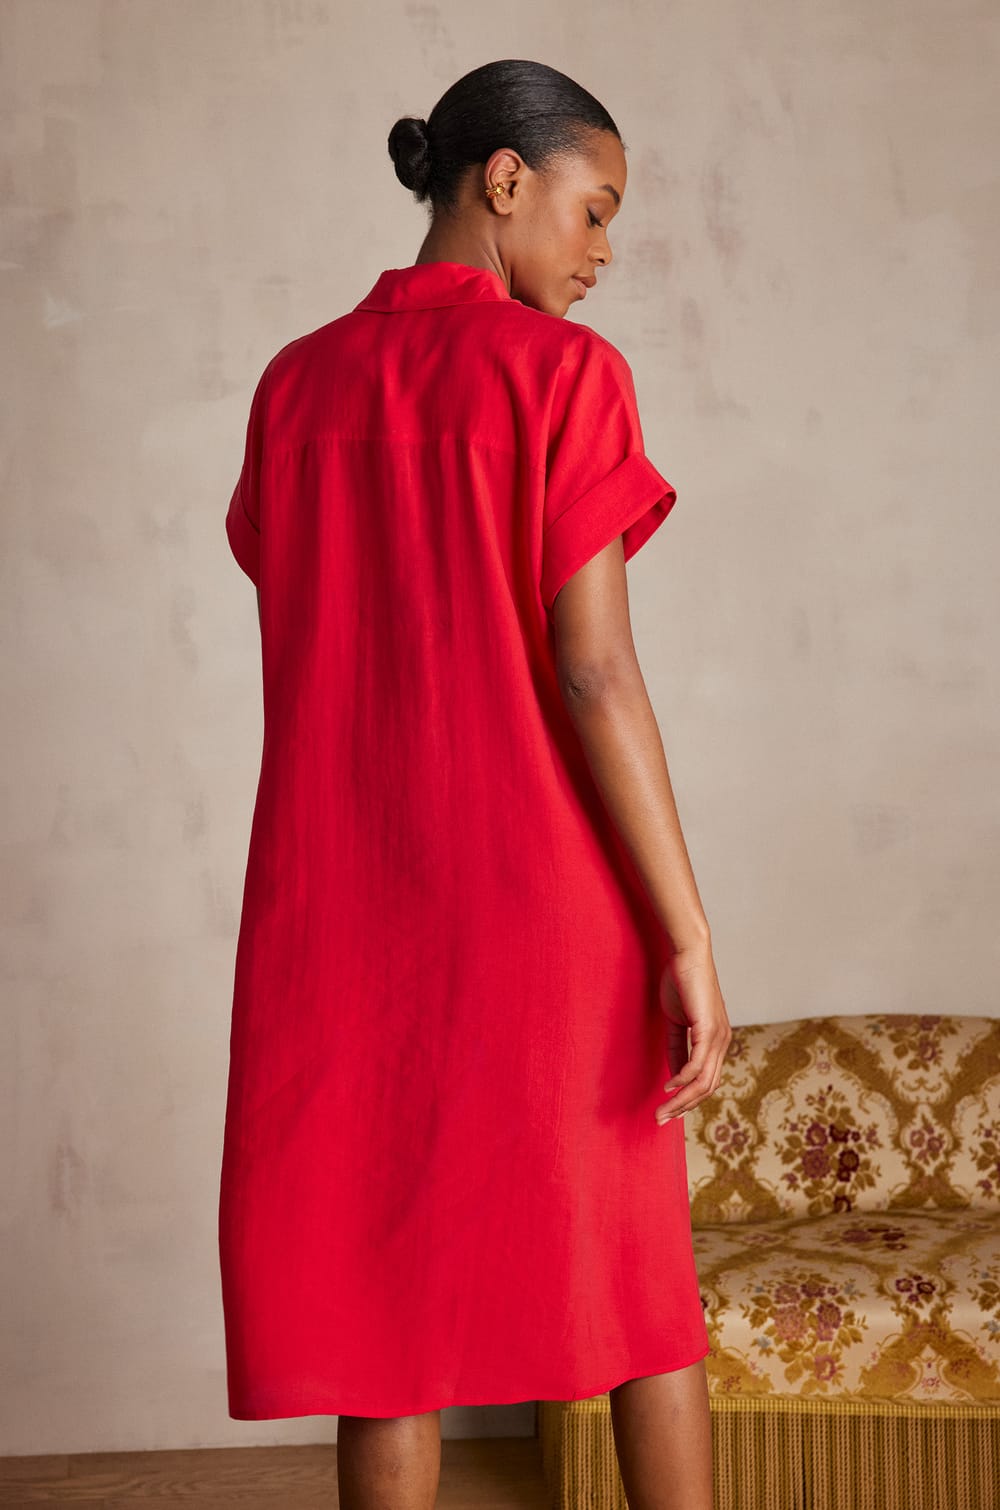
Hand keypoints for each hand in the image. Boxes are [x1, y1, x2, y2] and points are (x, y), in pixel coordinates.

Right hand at [654, 943, 730, 1124]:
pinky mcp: (708, 1029)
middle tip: (660, 1119)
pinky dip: (682, 1080)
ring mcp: (718, 1037)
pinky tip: (668, 1086)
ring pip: (703, 1082)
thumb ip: (678, 1048)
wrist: (688, 954)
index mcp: (717, 1041)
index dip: (687, 1099)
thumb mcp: (677, 1021)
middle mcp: (722, 1042)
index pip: (706, 1081)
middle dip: (683, 1108)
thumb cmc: (682, 982)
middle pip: (707, 1088)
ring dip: (682, 1101)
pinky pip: (697, 1065)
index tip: (666, 1110)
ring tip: (662, 1111)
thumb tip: (674, 1075)